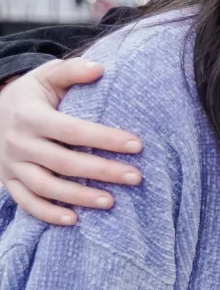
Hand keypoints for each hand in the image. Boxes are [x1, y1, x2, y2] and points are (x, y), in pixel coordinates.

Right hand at [0, 59, 141, 226]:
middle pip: (63, 162)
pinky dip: (47, 214)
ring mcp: (11, 165)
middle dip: (101, 171)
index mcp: (30, 116)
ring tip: (111, 201)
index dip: (104, 138)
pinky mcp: (8, 181)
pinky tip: (74, 220)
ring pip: (45, 186)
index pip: (72, 130)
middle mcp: (18, 143)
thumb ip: (71, 71)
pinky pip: (26, 202)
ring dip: (78, 197)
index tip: (137, 145)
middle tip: (135, 177)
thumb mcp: (46, 76)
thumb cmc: (31, 94)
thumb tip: (100, 69)